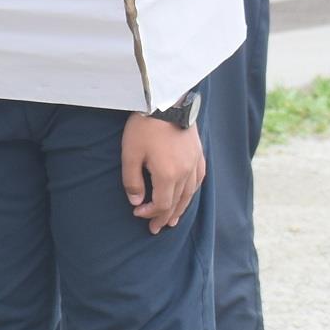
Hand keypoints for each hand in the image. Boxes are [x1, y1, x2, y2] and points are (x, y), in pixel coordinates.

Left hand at [120, 114, 205, 233]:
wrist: (166, 101)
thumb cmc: (144, 127)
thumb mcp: (130, 153)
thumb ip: (132, 180)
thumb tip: (136, 201)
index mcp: (168, 175)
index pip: (161, 204)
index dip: (149, 213)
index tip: (137, 214)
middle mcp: (186, 173)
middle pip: (176, 202)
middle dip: (164, 217)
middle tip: (155, 229)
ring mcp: (195, 163)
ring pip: (190, 194)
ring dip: (180, 209)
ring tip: (172, 220)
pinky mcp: (198, 153)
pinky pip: (198, 179)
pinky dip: (192, 192)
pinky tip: (188, 196)